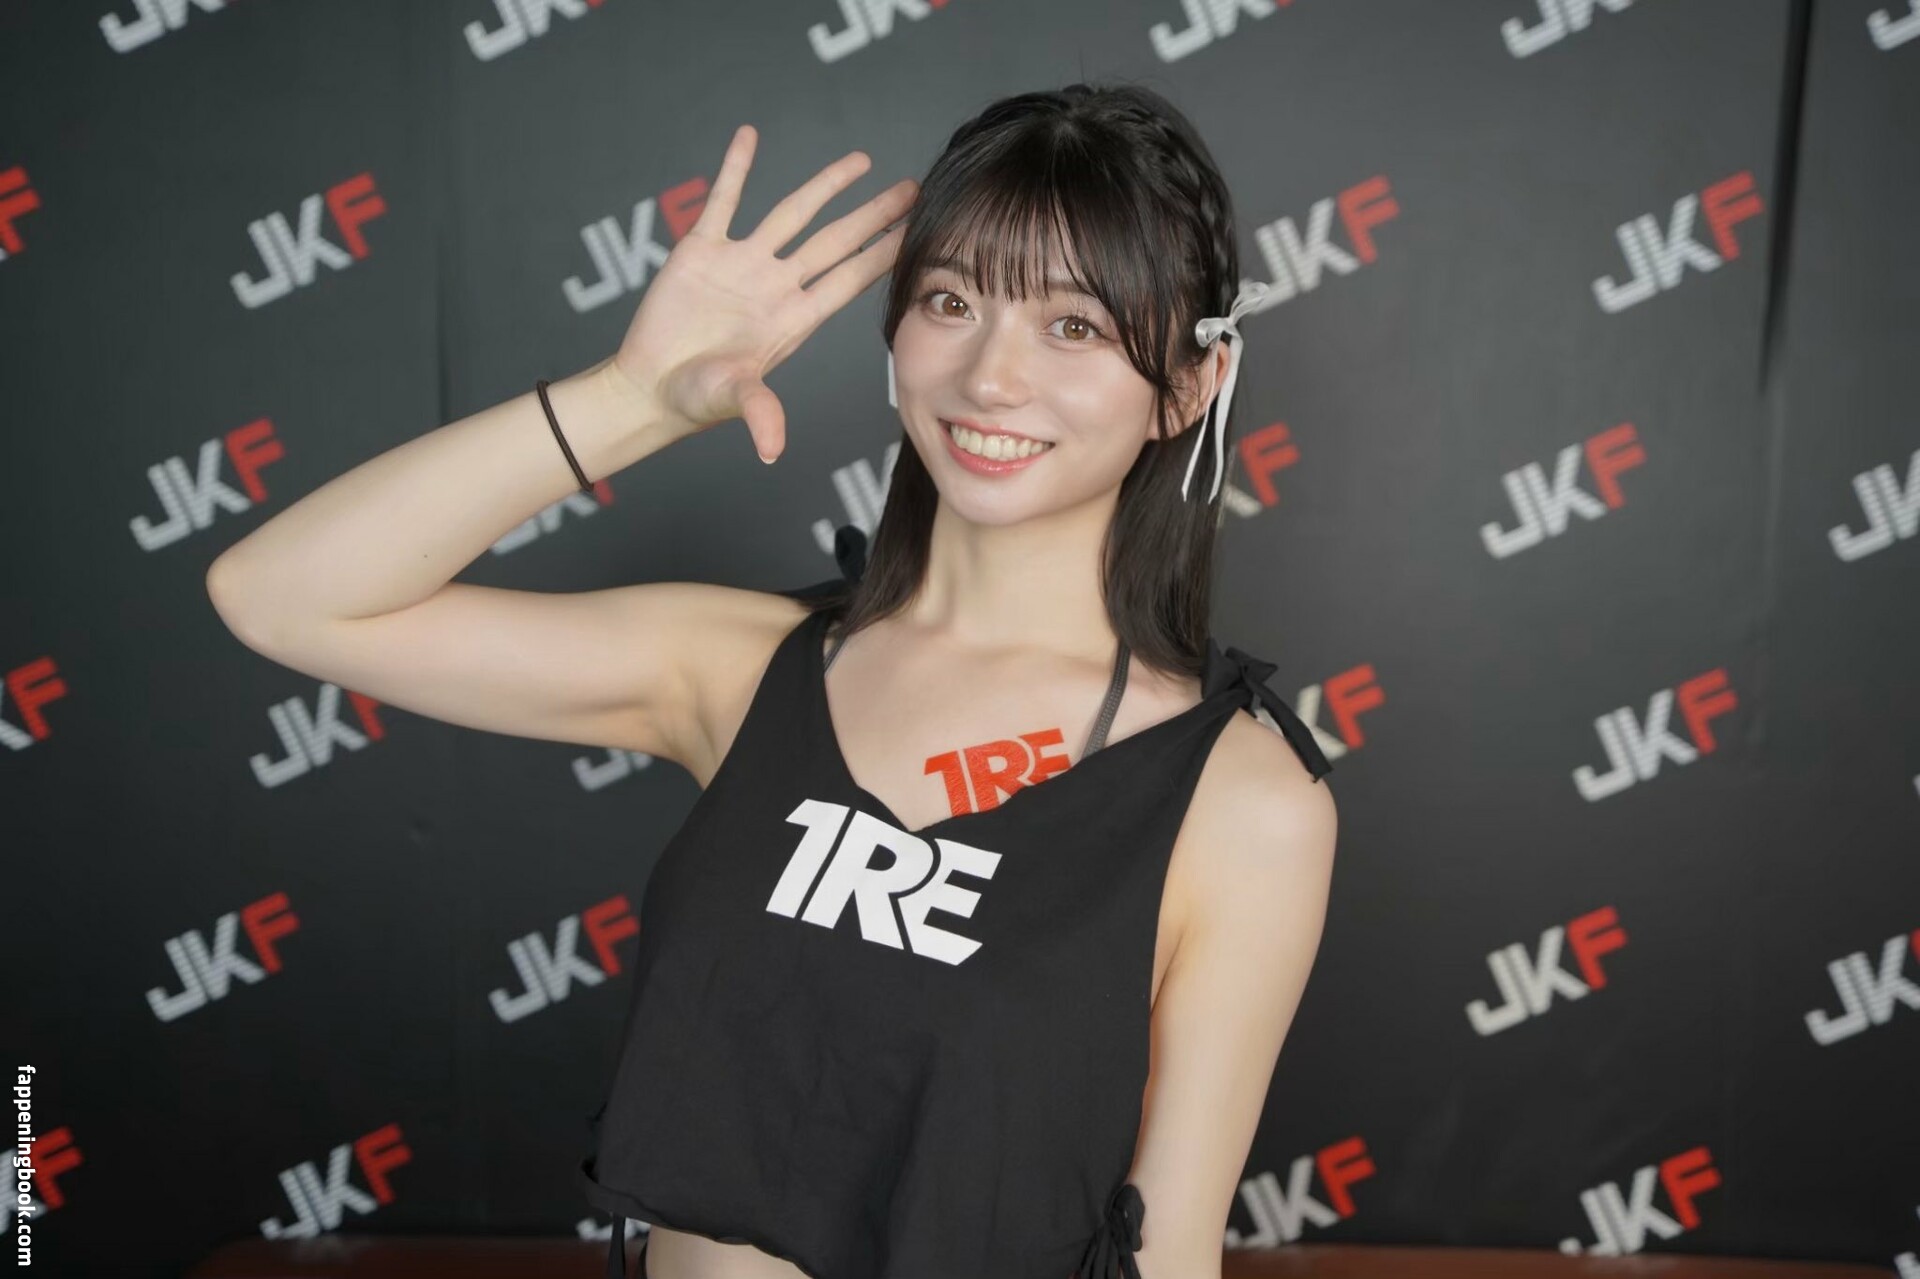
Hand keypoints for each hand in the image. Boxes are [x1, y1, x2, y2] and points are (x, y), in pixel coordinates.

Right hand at [608, 123, 918, 463]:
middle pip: (835, 241)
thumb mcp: (732, 399)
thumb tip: (772, 450)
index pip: (850, 279)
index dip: (884, 255)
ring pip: (791, 214)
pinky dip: (735, 168)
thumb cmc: (695, 399)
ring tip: (859, 160)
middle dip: (873, 216)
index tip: (917, 233)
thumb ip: (757, 413)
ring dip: (824, 187)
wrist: (651, 388)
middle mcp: (775, 286)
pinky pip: (723, 200)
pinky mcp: (701, 251)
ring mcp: (741, 265)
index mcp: (792, 318)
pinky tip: (749, 136)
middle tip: (911, 190)